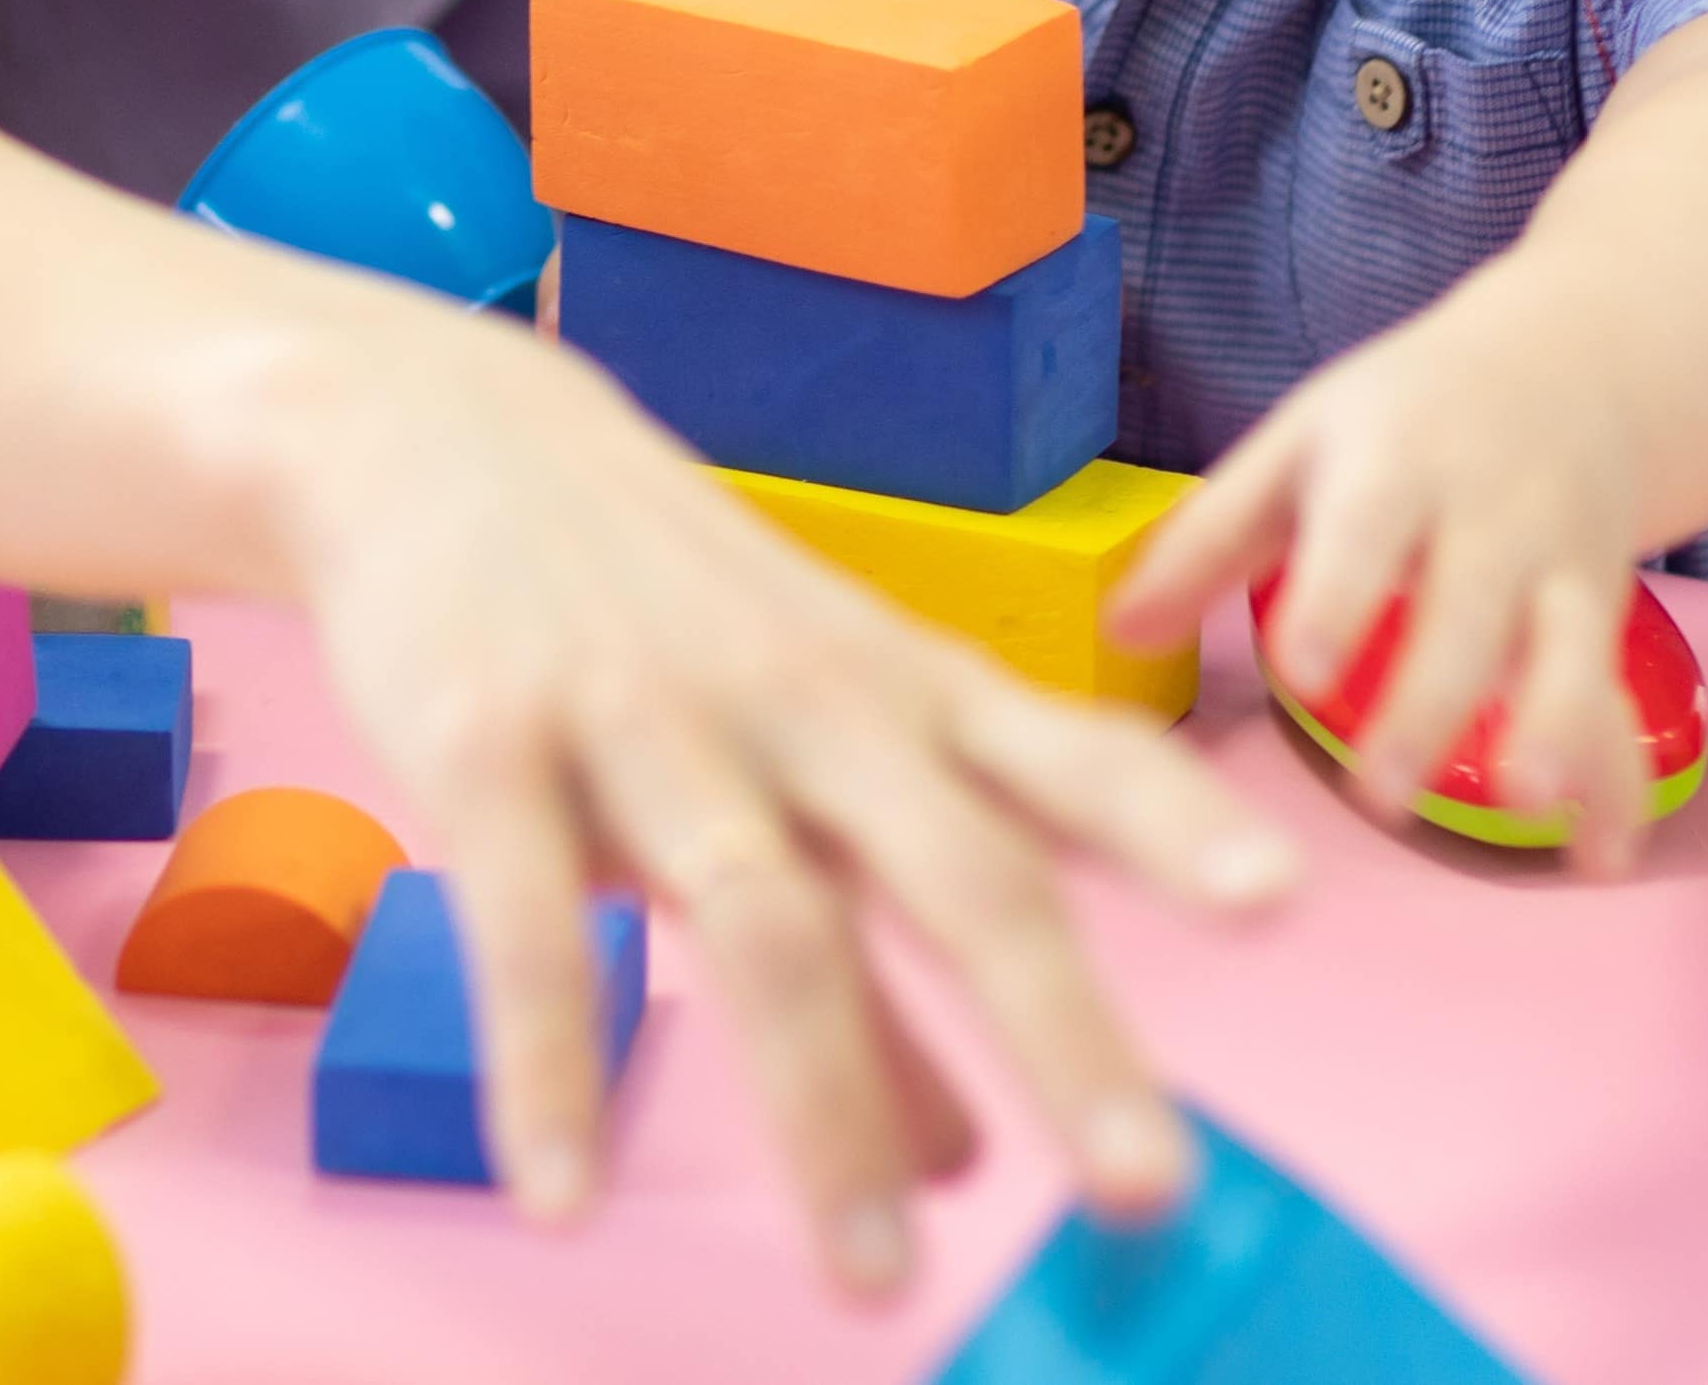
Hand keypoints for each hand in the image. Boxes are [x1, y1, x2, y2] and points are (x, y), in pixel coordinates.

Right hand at [239, 305, 1299, 1298]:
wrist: (426, 426)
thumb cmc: (653, 609)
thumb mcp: (791, 746)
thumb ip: (886, 952)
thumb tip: (973, 1159)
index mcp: (895, 694)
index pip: (1066, 754)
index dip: (1174, 824)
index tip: (1282, 901)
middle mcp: (801, 705)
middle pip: (958, 870)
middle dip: (1063, 1030)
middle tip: (1150, 1188)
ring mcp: (648, 721)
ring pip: (766, 925)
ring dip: (827, 1112)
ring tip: (876, 1281)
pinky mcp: (490, 743)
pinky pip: (524, 925)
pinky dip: (551, 1068)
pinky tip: (562, 1197)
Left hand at [1107, 245, 1672, 869]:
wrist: (1573, 365)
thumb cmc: (1406, 417)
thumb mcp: (1300, 444)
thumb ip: (1210, 538)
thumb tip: (1118, 632)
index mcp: (1395, 464)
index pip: (1366, 528)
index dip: (1338, 596)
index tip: (1302, 669)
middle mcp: (1489, 514)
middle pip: (1469, 608)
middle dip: (1432, 699)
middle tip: (1380, 791)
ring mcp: (1561, 565)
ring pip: (1570, 651)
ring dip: (1555, 728)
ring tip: (1523, 806)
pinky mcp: (1607, 614)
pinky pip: (1621, 704)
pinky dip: (1620, 784)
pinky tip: (1601, 859)